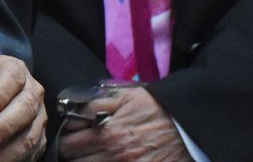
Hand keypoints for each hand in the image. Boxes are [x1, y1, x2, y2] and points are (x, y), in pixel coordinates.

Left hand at [0, 55, 46, 160]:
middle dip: (4, 127)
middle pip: (24, 108)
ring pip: (30, 134)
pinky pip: (33, 150)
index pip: (11, 78)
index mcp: (15, 69)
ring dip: (9, 151)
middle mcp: (32, 90)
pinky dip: (14, 159)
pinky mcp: (40, 134)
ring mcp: (39, 114)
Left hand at [58, 86, 189, 161]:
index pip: (67, 145)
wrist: (187, 126)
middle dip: (72, 154)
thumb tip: (70, 112)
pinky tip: (103, 157)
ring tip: (90, 153)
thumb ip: (94, 104)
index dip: (65, 140)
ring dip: (85, 161)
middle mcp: (113, 155)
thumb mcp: (124, 98)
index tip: (69, 137)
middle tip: (77, 147)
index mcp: (106, 133)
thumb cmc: (155, 109)